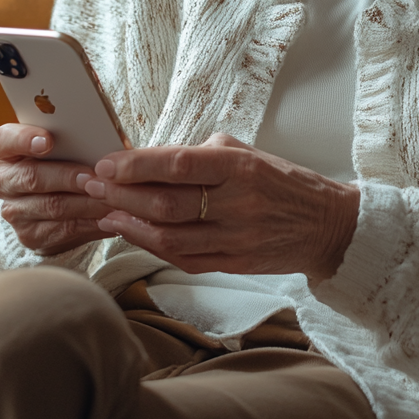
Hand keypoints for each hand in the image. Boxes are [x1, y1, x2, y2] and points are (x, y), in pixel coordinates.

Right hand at [0, 123, 118, 255]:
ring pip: (52, 206)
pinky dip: (90, 221)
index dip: (24, 139)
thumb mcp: (63, 143)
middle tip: (94, 176)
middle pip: (32, 177)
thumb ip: (72, 136)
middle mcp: (3, 180)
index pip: (5, 140)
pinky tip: (110, 215)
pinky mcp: (29, 235)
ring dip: (86, 202)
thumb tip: (103, 138)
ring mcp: (13, 211)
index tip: (47, 141)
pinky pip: (63, 229)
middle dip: (67, 176)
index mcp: (5, 149)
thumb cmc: (64, 159)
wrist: (58, 199)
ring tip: (112, 196)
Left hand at [81, 132, 359, 282]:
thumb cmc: (282, 182)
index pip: (178, 165)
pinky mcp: (233, 264)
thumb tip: (154, 158)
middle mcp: (238, 204)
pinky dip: (151, 246)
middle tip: (92, 184)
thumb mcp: (249, 153)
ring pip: (169, 236)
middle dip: (122, 193)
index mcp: (241, 168)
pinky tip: (131, 232)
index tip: (106, 162)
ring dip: (129, 224)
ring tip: (104, 210)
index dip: (136, 165)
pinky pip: (183, 258)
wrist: (326, 226)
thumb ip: (204, 155)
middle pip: (166, 203)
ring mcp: (235, 239)